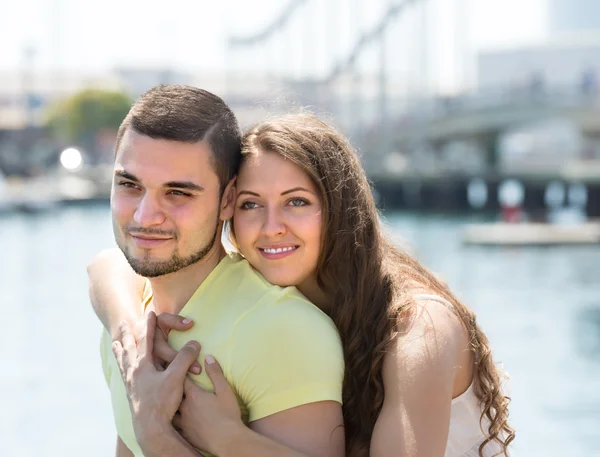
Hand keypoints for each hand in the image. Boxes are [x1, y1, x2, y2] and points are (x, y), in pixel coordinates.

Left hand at [111, 312, 200, 444]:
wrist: (149, 427)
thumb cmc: (162, 402)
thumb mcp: (176, 377)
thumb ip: (185, 358)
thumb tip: (195, 343)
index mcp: (143, 365)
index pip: (147, 339)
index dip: (150, 325)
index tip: (150, 313)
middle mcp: (133, 371)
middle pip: (129, 348)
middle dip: (128, 334)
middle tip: (124, 323)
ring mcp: (130, 383)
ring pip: (122, 361)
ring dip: (120, 350)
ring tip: (115, 343)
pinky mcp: (131, 393)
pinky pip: (123, 374)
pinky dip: (121, 367)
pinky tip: (122, 369)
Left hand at [174, 356, 243, 455]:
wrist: (227, 441)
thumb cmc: (228, 415)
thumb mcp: (225, 390)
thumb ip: (215, 373)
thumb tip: (208, 357)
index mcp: (194, 395)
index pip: (181, 378)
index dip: (178, 370)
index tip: (174, 364)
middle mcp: (184, 407)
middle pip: (171, 393)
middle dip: (168, 385)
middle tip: (165, 379)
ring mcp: (183, 422)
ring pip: (168, 409)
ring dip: (167, 403)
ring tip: (164, 399)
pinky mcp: (184, 433)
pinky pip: (173, 424)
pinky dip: (170, 419)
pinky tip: (170, 418)